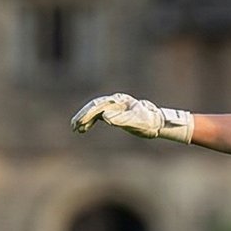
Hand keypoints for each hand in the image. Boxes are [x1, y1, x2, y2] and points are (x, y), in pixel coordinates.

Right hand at [70, 93, 193, 143]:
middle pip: (94, 106)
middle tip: (73, 126)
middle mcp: (115, 102)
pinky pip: (98, 116)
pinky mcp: (114, 114)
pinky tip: (84, 129)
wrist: (156, 122)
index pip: (98, 105)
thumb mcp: (136, 122)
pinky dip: (90, 122)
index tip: (79, 123)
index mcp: (119, 101)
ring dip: (84, 119)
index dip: (87, 114)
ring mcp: (114, 107)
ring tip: (76, 129)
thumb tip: (104, 117)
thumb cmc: (148, 122)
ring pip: (94, 111)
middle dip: (83, 115)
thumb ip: (121, 119)